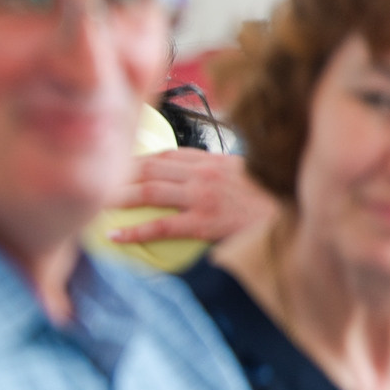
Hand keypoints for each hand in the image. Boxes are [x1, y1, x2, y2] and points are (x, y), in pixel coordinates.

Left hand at [107, 150, 275, 244]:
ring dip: (117, 196)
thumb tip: (201, 178)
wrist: (298, 215)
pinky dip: (134, 231)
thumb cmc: (275, 200)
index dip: (136, 159)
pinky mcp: (205, 222)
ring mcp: (202, 197)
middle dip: (117, 173)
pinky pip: (161, 226)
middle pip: (149, 167)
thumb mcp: (248, 175)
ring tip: (92, 203)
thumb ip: (222, 172)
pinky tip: (113, 236)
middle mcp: (203, 173)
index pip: (166, 153)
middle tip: (92, 182)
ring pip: (148, 191)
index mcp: (213, 161)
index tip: (115, 165)